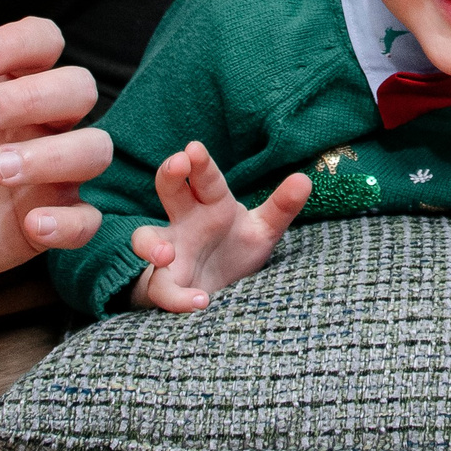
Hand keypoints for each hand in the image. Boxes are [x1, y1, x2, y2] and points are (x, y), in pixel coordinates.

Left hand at [0, 12, 109, 281]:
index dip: (17, 43)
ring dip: (53, 156)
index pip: (42, 39)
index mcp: (10, 78)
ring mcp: (54, 170)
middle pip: (78, 87)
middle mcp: (43, 119)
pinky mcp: (53, 217)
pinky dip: (69, 222)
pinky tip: (32, 224)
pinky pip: (87, 220)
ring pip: (94, 149)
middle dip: (33, 97)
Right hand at [129, 142, 311, 310]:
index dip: (199, 163)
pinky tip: (200, 301)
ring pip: (145, 238)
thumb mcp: (262, 230)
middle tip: (177, 165)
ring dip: (151, 243)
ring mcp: (169, 252)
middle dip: (170, 176)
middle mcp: (185, 221)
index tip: (194, 149)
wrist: (216, 292)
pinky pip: (161, 289)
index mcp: (210, 203)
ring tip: (166, 253)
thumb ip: (281, 207)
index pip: (205, 178)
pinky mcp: (163, 285)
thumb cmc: (234, 251)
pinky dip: (177, 297)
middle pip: (170, 190)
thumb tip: (305, 179)